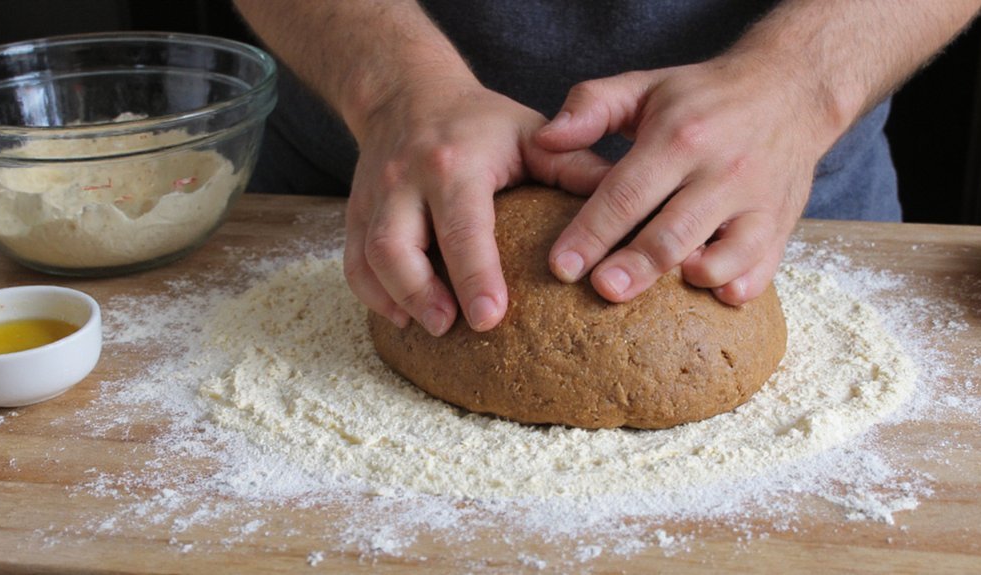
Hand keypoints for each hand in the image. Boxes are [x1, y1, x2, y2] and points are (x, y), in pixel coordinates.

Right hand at [344, 77, 609, 335]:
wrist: (407, 93)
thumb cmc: (480, 122)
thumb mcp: (530, 133)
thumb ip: (574, 169)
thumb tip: (628, 209)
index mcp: (453, 163)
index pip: (462, 226)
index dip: (475, 276)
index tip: (490, 318)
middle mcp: (405, 179)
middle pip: (397, 245)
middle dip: (421, 294)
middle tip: (452, 328)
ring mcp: (373, 197)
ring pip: (368, 257)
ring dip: (396, 299)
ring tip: (431, 328)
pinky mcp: (355, 212)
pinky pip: (352, 261)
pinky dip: (372, 295)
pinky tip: (401, 316)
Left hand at [537, 55, 829, 304]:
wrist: (790, 90)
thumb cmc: (702, 97)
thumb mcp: (645, 86)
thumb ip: (590, 108)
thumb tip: (543, 141)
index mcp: (679, 137)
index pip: (626, 193)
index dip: (591, 234)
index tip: (561, 266)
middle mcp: (721, 171)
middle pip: (671, 234)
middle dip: (634, 268)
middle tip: (601, 290)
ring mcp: (756, 201)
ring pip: (723, 256)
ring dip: (688, 279)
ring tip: (654, 296)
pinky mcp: (780, 223)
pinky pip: (763, 268)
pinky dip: (738, 287)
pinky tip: (710, 292)